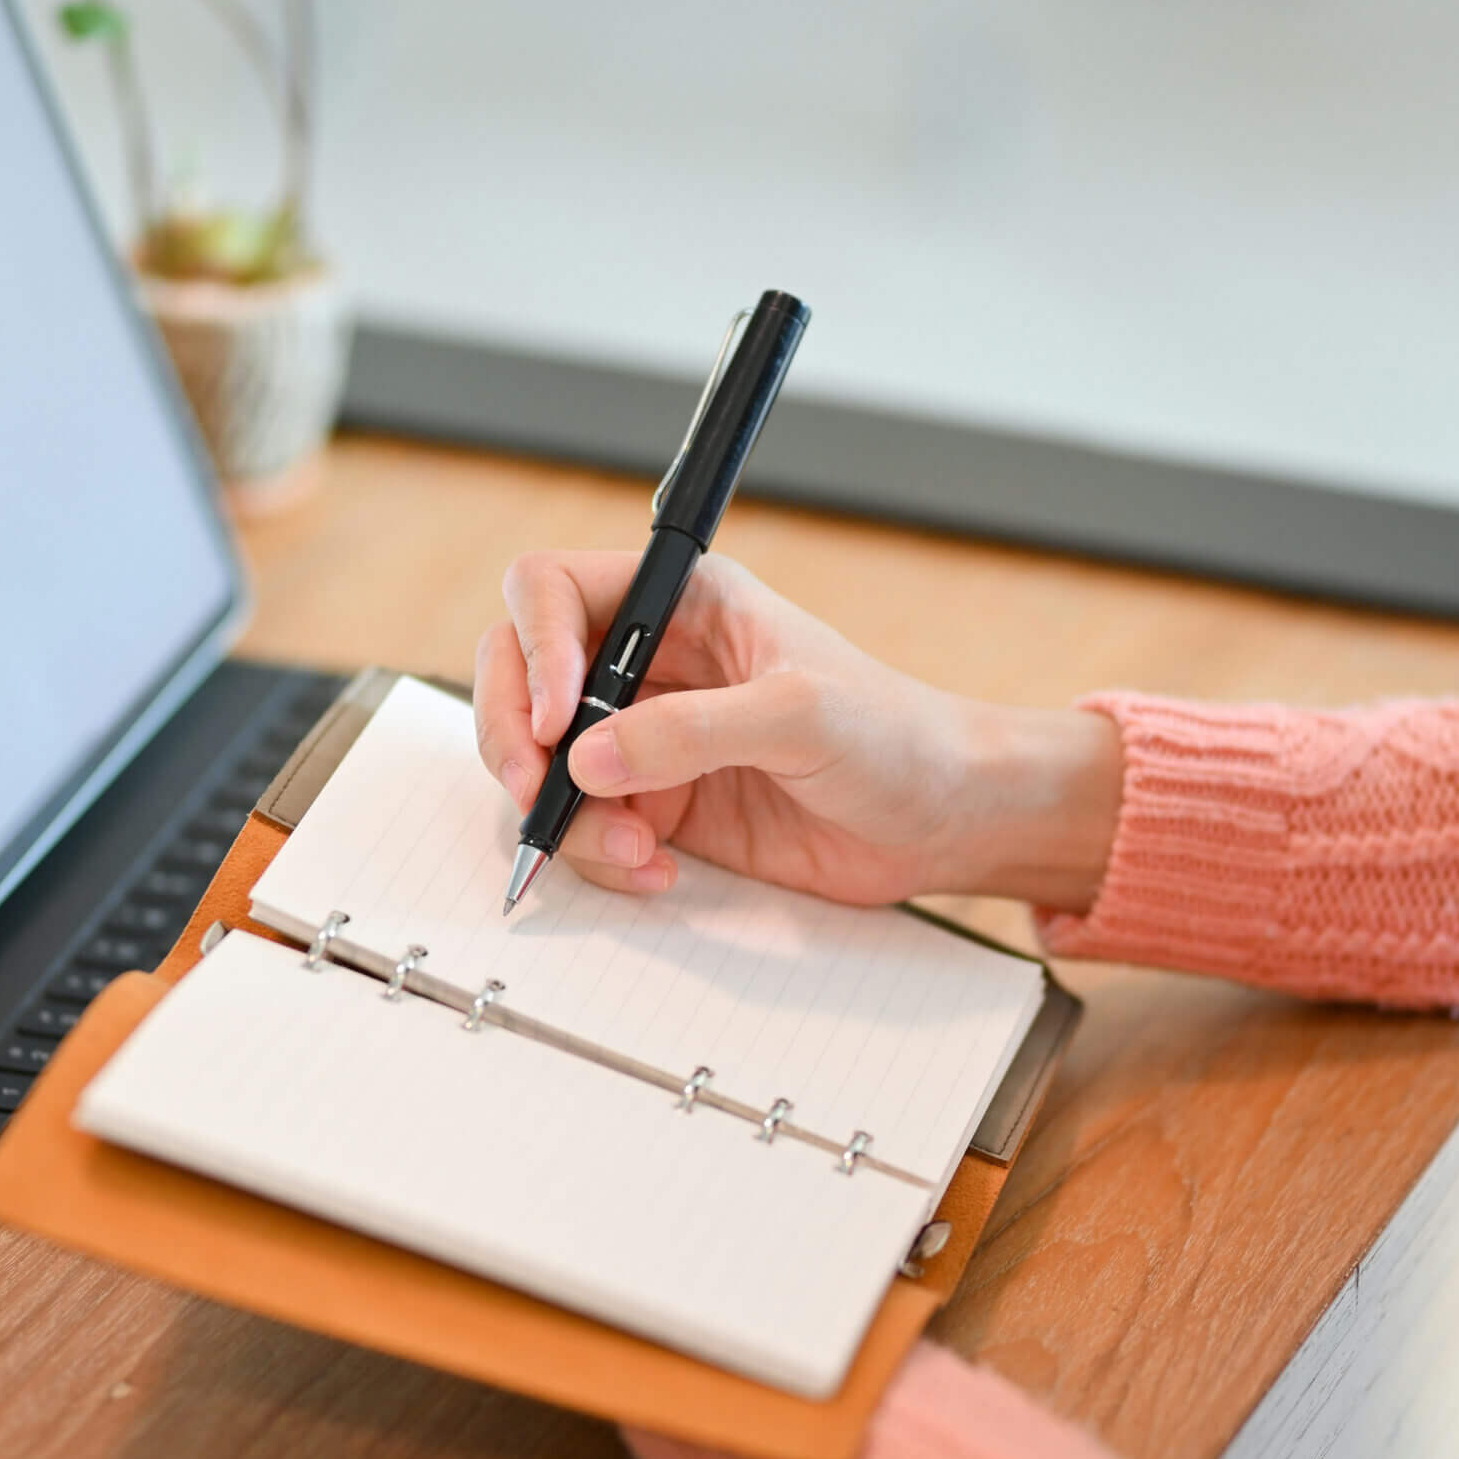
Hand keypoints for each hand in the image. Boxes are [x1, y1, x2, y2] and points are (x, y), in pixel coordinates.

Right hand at [471, 551, 1121, 908]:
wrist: (944, 821)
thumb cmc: (898, 737)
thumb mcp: (799, 716)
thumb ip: (690, 731)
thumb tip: (587, 755)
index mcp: (683, 601)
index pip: (552, 591)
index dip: (534, 646)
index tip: (556, 717)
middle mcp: (648, 662)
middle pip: (517, 675)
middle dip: (515, 738)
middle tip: (540, 792)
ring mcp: (644, 738)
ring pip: (540, 763)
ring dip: (564, 814)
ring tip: (635, 847)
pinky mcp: (654, 806)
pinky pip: (582, 827)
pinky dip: (598, 856)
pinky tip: (655, 867)